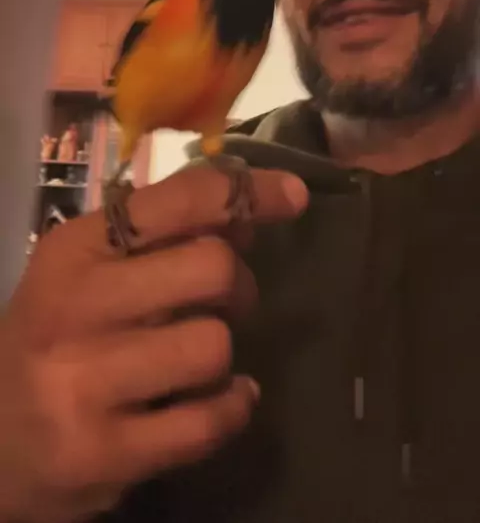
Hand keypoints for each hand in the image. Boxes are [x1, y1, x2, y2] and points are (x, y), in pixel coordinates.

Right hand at [0, 165, 307, 521]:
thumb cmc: (55, 335)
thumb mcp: (91, 270)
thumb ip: (161, 237)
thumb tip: (248, 217)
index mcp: (74, 249)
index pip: (178, 201)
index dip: (247, 195)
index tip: (291, 197)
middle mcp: (74, 307)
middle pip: (213, 269)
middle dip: (237, 284)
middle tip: (225, 301)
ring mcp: (84, 383)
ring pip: (214, 346)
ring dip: (223, 353)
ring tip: (200, 360)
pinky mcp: (103, 453)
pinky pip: (209, 421)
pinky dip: (233, 407)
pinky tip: (223, 400)